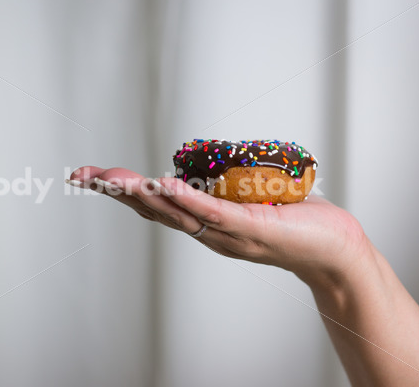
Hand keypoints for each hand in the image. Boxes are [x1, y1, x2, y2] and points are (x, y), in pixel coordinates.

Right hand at [69, 166, 371, 287]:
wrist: (334, 250)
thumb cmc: (294, 222)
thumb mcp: (248, 198)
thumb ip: (222, 189)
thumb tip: (204, 168)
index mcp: (203, 223)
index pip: (154, 206)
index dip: (120, 191)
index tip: (89, 176)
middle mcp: (207, 232)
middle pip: (154, 211)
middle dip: (117, 192)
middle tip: (84, 176)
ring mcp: (227, 232)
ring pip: (177, 213)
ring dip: (144, 194)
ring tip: (116, 179)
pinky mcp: (251, 228)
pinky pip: (214, 214)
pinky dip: (187, 199)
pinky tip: (166, 184)